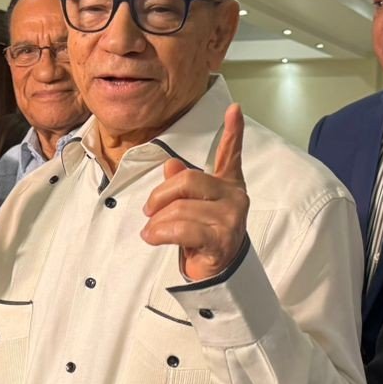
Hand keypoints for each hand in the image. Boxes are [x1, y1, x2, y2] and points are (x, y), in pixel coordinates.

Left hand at [141, 104, 247, 280]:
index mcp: (228, 184)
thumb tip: (171, 166)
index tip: (235, 108)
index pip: (230, 154)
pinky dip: (160, 233)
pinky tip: (153, 237)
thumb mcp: (190, 207)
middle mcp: (235, 197)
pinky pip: (183, 228)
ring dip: (157, 221)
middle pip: (188, 180)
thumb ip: (183, 184)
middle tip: (148, 211)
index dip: (234, 131)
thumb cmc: (201, 236)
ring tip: (151, 231)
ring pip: (181, 207)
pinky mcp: (222, 239)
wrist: (216, 274)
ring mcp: (231, 218)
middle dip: (160, 195)